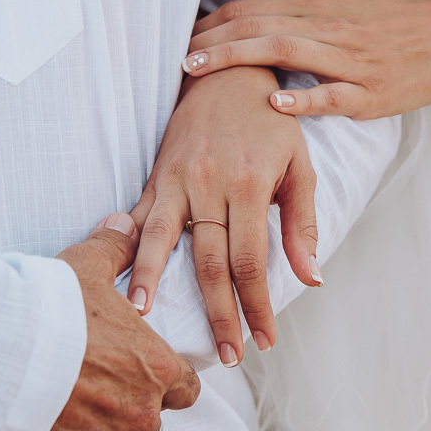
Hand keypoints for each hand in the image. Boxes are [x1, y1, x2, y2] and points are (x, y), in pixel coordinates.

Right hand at [0, 213, 200, 430]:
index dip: (165, 384)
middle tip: (97, 401)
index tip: (143, 378)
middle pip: (150, 428)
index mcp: (155, 369)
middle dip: (128, 417)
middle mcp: (140, 415)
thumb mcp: (84, 268)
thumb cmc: (46, 310)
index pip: (185, 389)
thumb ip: (113, 248)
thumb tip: (124, 221)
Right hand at [126, 67, 321, 367]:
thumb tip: (312, 279)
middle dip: (218, 314)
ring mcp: (177, 179)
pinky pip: (139, 219)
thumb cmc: (272, 124)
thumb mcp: (300, 167)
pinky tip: (118, 278)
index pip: (251, 260)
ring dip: (153, 284)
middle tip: (225, 356)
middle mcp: (210, 184)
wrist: (229, 73)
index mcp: (251, 185)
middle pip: (209, 263)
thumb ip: (302, 225)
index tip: (263, 340)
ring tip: (146, 322)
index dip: (256, 305)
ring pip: (161, 241)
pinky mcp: (155, 176)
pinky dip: (128, 251)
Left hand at [182, 0, 430, 119]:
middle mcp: (333, 30)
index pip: (257, 7)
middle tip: (173, 59)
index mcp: (322, 3)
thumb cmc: (409, 6)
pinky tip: (274, 100)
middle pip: (261, 29)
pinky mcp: (375, 95)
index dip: (216, 20)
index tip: (183, 34)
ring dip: (238, 63)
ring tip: (198, 74)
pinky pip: (335, 96)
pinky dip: (305, 98)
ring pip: (287, 55)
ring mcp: (353, 63)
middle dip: (212, 43)